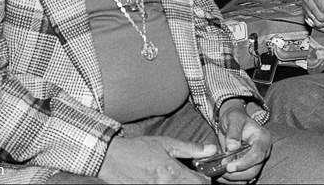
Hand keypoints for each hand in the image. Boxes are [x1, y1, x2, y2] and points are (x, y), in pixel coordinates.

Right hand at [99, 136, 215, 183]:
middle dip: (193, 182)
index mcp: (172, 172)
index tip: (201, 174)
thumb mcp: (166, 143)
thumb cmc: (137, 148)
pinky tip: (162, 180)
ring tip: (172, 177)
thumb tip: (211, 149)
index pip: (201, 184)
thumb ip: (190, 148)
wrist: (112, 158)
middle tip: (187, 175)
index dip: (205, 179)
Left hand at [216, 100, 270, 182]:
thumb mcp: (234, 118)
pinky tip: (219, 175)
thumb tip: (232, 146)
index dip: (244, 163)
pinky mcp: (247, 167)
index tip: (229, 167)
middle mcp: (262, 152)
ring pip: (247, 177)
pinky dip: (230, 179)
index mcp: (263, 138)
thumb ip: (234, 131)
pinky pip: (241, 178)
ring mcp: (255, 161)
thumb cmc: (235, 118)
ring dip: (232, 178)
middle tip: (220, 171)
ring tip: (217, 173)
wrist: (233, 122)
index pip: (257, 155)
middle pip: (254, 170)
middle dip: (237, 174)